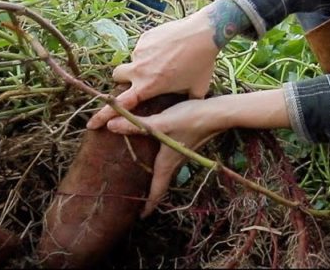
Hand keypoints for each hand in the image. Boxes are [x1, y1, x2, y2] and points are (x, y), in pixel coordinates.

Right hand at [87, 6, 219, 129]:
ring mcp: (139, 51)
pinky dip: (151, 50)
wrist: (203, 33)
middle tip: (136, 79)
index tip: (91, 124)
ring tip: (165, 59)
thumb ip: (186, 101)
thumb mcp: (197, 89)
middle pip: (116, 76)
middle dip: (121, 79)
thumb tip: (186, 109)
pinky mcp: (144, 37)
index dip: (103, 116)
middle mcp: (138, 69)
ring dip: (142, 63)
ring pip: (132, 60)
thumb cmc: (202, 63)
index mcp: (148, 86)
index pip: (119, 105)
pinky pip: (143, 46)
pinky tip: (168, 47)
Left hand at [106, 96, 224, 216]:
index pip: (157, 191)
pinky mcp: (186, 144)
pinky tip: (156, 153)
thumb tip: (111, 125)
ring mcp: (182, 154)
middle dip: (151, 195)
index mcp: (167, 163)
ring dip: (156, 179)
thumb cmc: (190, 120)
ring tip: (143, 180)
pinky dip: (161, 165)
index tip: (141, 216)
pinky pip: (170, 160)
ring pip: (166, 172)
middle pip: (161, 184)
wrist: (217, 113)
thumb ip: (136, 125)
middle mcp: (175, 162)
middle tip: (137, 200)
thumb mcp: (160, 123)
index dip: (149, 205)